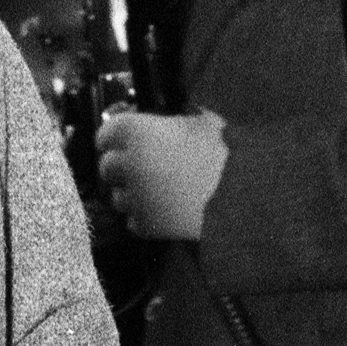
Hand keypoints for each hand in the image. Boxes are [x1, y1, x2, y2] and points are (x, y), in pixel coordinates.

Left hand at [96, 109, 228, 244]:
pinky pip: (133, 221)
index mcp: (136, 132)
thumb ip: (174, 120)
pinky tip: (163, 208)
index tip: (122, 141)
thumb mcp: (201, 121)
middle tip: (141, 166)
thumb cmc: (224, 151)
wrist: (241, 195)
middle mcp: (128, 164)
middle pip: (106, 167)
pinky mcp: (146, 225)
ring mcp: (134, 197)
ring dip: (131, 193)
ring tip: (156, 190)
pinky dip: (144, 216)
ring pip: (117, 197)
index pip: (104, 134)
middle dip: (120, 166)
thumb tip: (167, 122)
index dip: (114, 138)